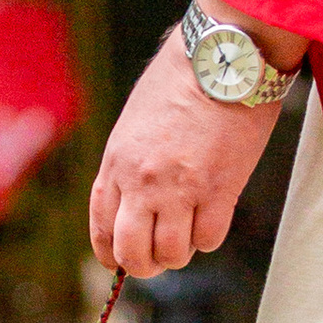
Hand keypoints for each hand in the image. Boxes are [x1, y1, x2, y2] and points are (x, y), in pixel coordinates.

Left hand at [90, 31, 285, 279]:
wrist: (221, 57)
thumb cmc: (180, 80)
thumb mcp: (136, 121)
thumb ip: (129, 163)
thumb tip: (133, 203)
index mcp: (117, 163)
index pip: (101, 227)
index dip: (110, 253)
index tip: (120, 260)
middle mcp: (142, 182)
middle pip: (132, 254)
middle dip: (144, 264)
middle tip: (159, 256)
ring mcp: (180, 189)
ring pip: (172, 254)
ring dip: (181, 252)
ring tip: (189, 231)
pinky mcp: (219, 190)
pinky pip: (209, 239)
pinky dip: (209, 236)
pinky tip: (213, 215)